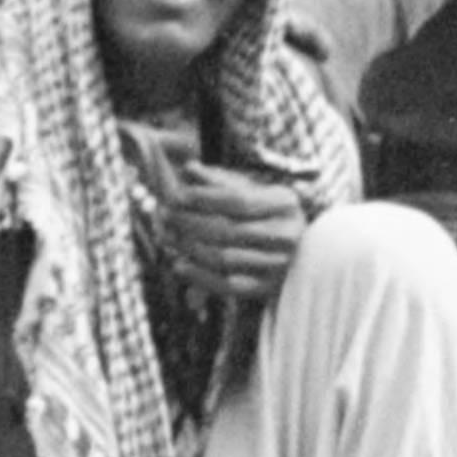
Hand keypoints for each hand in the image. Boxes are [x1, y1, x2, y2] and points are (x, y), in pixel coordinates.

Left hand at [154, 160, 314, 306]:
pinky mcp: (267, 287)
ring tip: (166, 235)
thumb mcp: (246, 188)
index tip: (176, 196)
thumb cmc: (260, 210)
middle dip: (191, 222)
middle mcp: (289, 235)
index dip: (204, 198)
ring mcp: (280, 264)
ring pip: (225, 258)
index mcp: (285, 203)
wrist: (292, 246)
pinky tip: (178, 264)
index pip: (238, 200)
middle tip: (164, 214)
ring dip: (189, 247)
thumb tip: (189, 169)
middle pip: (230, 230)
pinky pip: (228, 285)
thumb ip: (218, 180)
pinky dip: (200, 276)